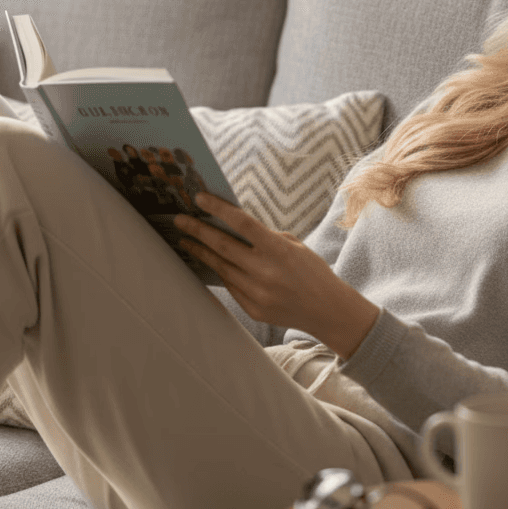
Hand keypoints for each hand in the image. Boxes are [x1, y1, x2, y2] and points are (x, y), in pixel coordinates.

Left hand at [173, 194, 379, 359]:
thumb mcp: (295, 246)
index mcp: (279, 250)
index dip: (219, 209)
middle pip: (223, 246)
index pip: (242, 224)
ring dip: (202, 252)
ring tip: (186, 240)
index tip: (200, 198)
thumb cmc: (313, 272)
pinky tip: (210, 261)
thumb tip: (236, 227)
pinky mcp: (252, 309)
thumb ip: (266, 237)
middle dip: (198, 231)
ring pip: (221, 267)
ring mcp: (257, 293)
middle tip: (180, 220)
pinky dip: (220, 271)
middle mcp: (265, 272)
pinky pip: (230, 285)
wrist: (327, 310)